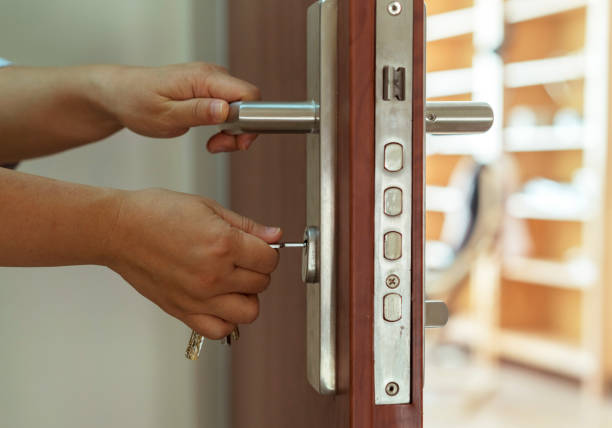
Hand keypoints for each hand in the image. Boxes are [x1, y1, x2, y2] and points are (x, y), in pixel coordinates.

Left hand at [96, 62, 260, 152]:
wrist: (119, 94)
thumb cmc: (136, 102)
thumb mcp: (166, 115)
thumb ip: (198, 112)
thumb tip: (226, 110)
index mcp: (203, 78)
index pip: (248, 94)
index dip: (249, 120)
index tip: (233, 140)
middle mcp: (212, 75)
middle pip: (248, 103)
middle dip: (240, 131)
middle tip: (218, 146)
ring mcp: (211, 82)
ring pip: (241, 108)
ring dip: (232, 131)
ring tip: (212, 144)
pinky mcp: (208, 91)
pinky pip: (230, 109)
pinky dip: (225, 127)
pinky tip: (211, 136)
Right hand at [104, 188, 281, 338]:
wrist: (118, 229)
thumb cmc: (157, 212)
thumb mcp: (208, 207)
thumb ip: (246, 226)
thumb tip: (275, 236)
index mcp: (223, 244)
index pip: (270, 260)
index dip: (267, 251)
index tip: (257, 247)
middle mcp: (214, 275)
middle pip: (262, 284)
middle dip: (257, 270)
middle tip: (242, 259)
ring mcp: (198, 297)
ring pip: (249, 312)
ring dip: (247, 296)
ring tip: (233, 281)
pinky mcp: (183, 311)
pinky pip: (220, 330)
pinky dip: (226, 319)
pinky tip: (219, 300)